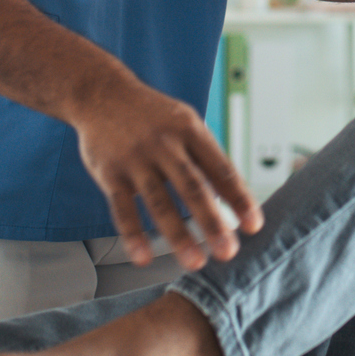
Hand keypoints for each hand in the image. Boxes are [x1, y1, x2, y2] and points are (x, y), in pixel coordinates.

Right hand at [69, 71, 262, 269]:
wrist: (101, 94)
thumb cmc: (152, 115)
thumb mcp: (184, 121)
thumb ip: (205, 155)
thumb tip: (233, 195)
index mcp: (190, 130)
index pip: (221, 168)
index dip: (239, 198)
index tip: (253, 226)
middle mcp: (165, 144)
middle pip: (193, 187)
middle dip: (212, 222)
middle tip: (228, 251)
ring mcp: (136, 158)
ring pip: (160, 202)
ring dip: (178, 235)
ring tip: (195, 262)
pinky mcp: (110, 173)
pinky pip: (122, 208)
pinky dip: (133, 234)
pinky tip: (143, 257)